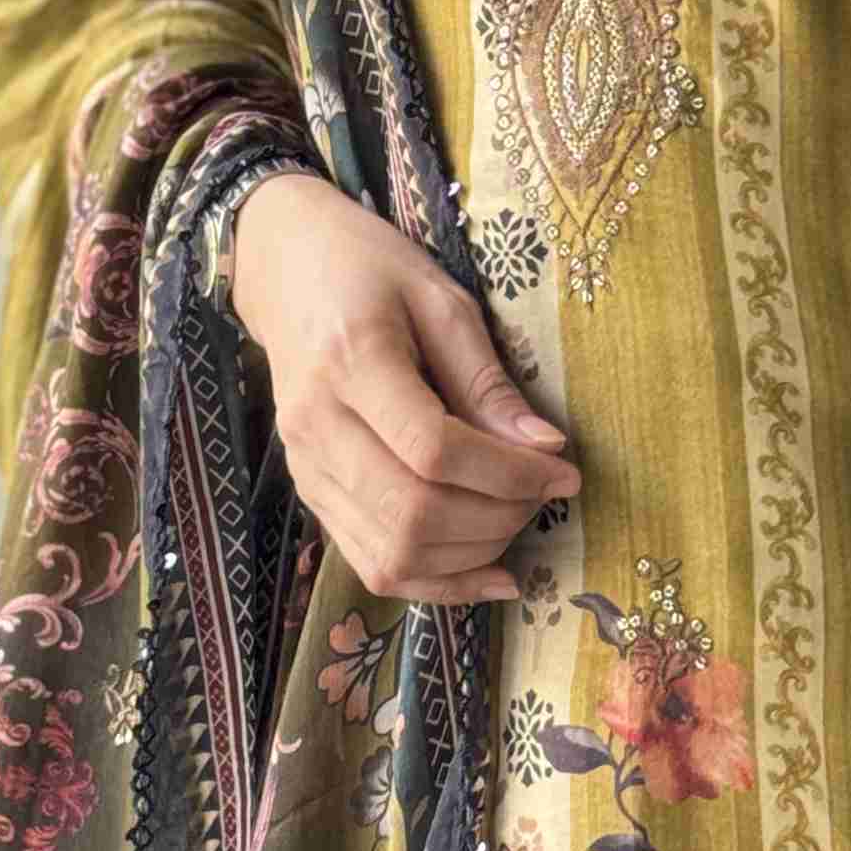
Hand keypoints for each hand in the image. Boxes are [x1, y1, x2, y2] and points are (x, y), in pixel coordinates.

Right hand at [230, 169, 578, 602]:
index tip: (565, 473)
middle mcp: (316, 427)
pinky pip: (370, 563)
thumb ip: (487, 379)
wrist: (285, 268)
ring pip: (391, 553)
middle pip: (412, 513)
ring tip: (519, 521)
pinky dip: (435, 582)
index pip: (434, 449)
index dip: (509, 474)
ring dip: (471, 556)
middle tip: (545, 495)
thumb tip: (546, 448)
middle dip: (497, 518)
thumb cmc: (370, 269)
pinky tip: (488, 574)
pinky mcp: (309, 491)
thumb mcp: (441, 299)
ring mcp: (305, 467)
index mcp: (350, 362)